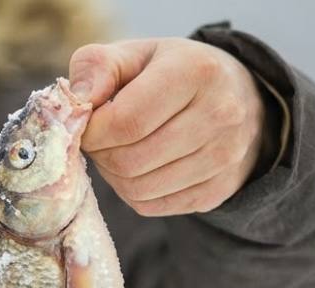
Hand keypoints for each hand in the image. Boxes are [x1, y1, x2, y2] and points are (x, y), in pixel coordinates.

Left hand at [69, 38, 267, 216]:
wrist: (237, 95)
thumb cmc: (172, 71)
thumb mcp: (135, 53)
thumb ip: (98, 67)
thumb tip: (77, 103)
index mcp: (196, 71)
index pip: (126, 122)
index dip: (92, 131)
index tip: (86, 125)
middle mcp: (220, 114)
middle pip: (130, 161)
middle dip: (101, 154)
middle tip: (100, 140)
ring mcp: (224, 156)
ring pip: (138, 190)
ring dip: (114, 175)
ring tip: (117, 150)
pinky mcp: (217, 190)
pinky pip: (152, 206)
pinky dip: (133, 192)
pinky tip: (139, 167)